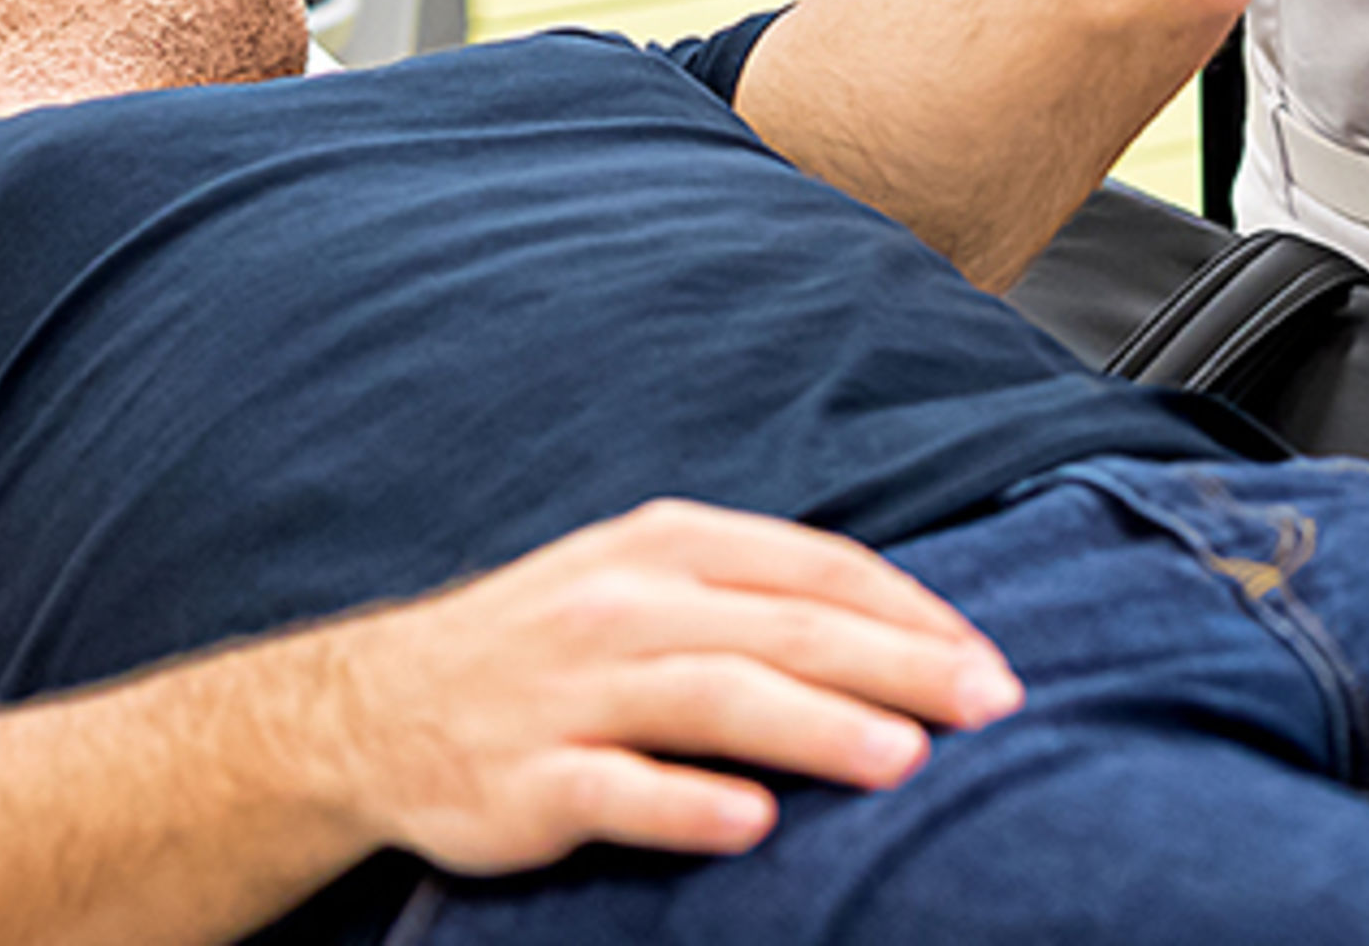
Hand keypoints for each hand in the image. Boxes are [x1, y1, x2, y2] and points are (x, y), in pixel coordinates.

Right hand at [327, 499, 1019, 877]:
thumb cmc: (546, 641)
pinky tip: (752, 822)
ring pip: (714, 700)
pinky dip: (686, 803)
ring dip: (816, 726)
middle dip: (899, 665)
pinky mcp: (527, 779)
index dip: (910, 611)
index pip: (816, 568)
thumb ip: (753, 592)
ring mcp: (574, 691)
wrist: (378, 706)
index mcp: (667, 546)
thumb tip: (898, 628)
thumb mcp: (643, 577)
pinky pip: (616, 790)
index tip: (986, 657)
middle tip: (990, 702)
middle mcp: (626, 607)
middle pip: (785, 630)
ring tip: (904, 757)